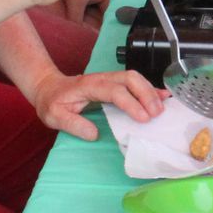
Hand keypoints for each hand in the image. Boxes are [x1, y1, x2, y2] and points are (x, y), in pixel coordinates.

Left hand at [25, 67, 165, 139]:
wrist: (49, 87)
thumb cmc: (52, 102)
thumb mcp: (54, 116)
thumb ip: (72, 124)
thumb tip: (94, 134)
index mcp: (89, 85)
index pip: (114, 91)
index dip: (131, 103)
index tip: (143, 118)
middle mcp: (102, 78)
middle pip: (130, 79)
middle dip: (146, 95)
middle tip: (156, 115)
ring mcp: (109, 78)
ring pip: (135, 78)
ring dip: (150, 92)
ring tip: (162, 109)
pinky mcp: (114, 82)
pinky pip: (135, 82)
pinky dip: (150, 89)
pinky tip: (163, 96)